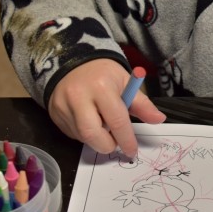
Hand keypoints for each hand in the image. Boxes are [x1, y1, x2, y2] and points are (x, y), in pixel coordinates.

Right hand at [47, 59, 165, 157]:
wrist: (72, 60)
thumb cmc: (103, 74)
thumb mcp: (125, 82)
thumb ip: (142, 103)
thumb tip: (159, 119)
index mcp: (101, 87)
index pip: (117, 120)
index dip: (126, 139)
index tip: (132, 151)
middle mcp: (78, 96)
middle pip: (92, 134)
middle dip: (107, 145)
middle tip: (115, 142)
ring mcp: (62, 105)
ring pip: (81, 137)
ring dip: (95, 139)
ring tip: (101, 124)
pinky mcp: (53, 113)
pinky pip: (71, 133)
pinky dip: (83, 134)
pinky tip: (88, 120)